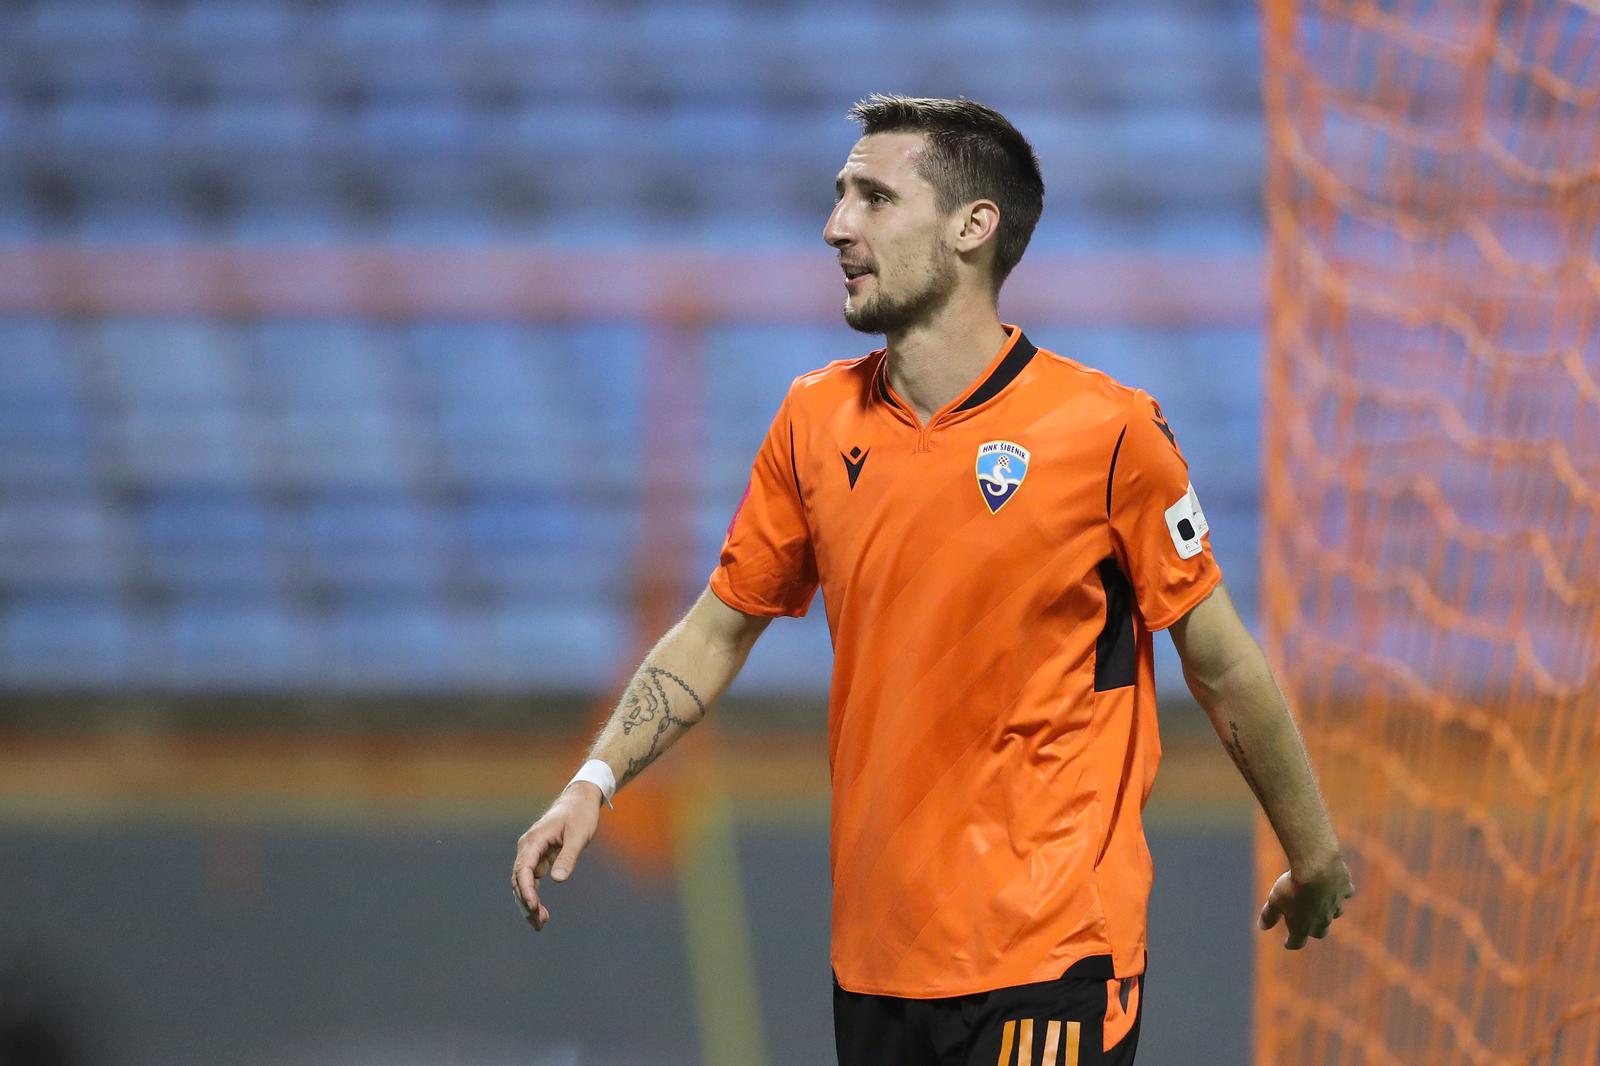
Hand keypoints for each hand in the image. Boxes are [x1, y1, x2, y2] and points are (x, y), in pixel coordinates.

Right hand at [512, 781, 603, 931]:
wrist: (580, 799)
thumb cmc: (581, 815)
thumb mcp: (579, 835)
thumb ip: (568, 856)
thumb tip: (558, 880)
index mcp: (534, 840)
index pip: (523, 869)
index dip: (525, 889)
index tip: (533, 906)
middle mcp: (528, 847)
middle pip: (519, 879)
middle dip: (526, 902)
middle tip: (539, 922)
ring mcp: (532, 852)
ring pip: (523, 882)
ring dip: (528, 902)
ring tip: (540, 923)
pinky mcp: (538, 857)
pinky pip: (532, 879)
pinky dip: (534, 895)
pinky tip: (541, 912)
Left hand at [1258, 858, 1354, 949]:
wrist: (1317, 868)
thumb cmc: (1292, 886)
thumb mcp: (1275, 900)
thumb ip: (1269, 915)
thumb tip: (1262, 926)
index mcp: (1303, 926)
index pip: (1297, 942)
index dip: (1291, 942)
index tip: (1288, 943)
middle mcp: (1322, 920)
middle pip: (1320, 931)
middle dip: (1314, 930)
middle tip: (1308, 926)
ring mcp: (1336, 905)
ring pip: (1336, 913)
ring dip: (1328, 910)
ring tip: (1321, 903)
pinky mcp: (1345, 890)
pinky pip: (1345, 893)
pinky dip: (1340, 890)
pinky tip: (1335, 884)